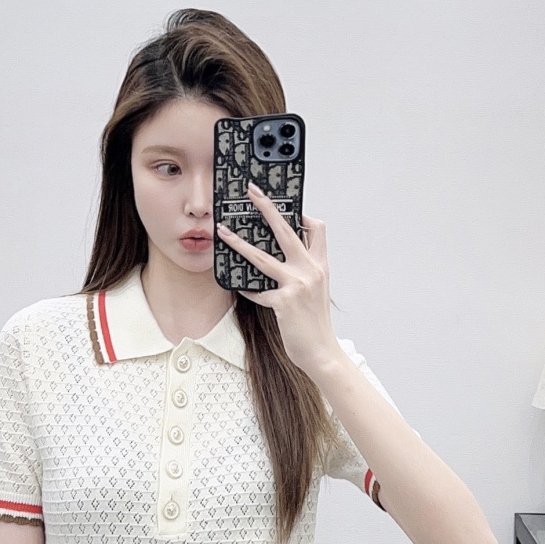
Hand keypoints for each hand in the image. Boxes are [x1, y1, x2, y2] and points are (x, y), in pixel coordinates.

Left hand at [216, 184, 343, 378]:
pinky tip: (240, 288)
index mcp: (320, 265)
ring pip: (262, 256)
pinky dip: (248, 289)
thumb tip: (283, 259)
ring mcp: (297, 284)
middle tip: (252, 192)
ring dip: (238, 243)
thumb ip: (304, 272)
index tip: (287, 207)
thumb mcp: (317, 291)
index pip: (316, 228)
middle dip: (267, 207)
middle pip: (286, 229)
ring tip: (222, 232)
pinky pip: (258, 290)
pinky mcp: (284, 301)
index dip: (302, 214)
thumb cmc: (316, 324)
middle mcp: (310, 270)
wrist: (322, 351)